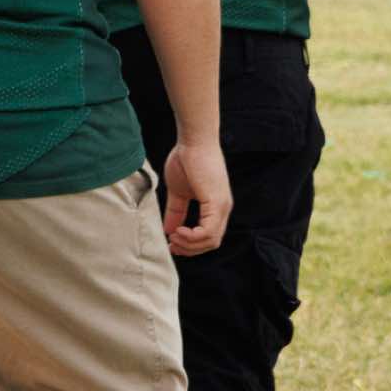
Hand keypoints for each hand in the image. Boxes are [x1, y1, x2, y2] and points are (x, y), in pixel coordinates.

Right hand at [161, 139, 231, 255]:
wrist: (193, 140)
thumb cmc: (186, 159)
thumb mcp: (178, 191)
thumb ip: (176, 210)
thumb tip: (168, 229)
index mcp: (216, 207)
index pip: (208, 237)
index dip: (191, 245)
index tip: (173, 244)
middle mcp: (223, 209)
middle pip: (211, 244)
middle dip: (190, 249)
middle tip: (172, 245)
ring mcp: (222, 207)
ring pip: (211, 241)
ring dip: (190, 244)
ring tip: (174, 237)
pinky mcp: (216, 202)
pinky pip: (208, 231)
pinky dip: (193, 237)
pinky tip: (179, 231)